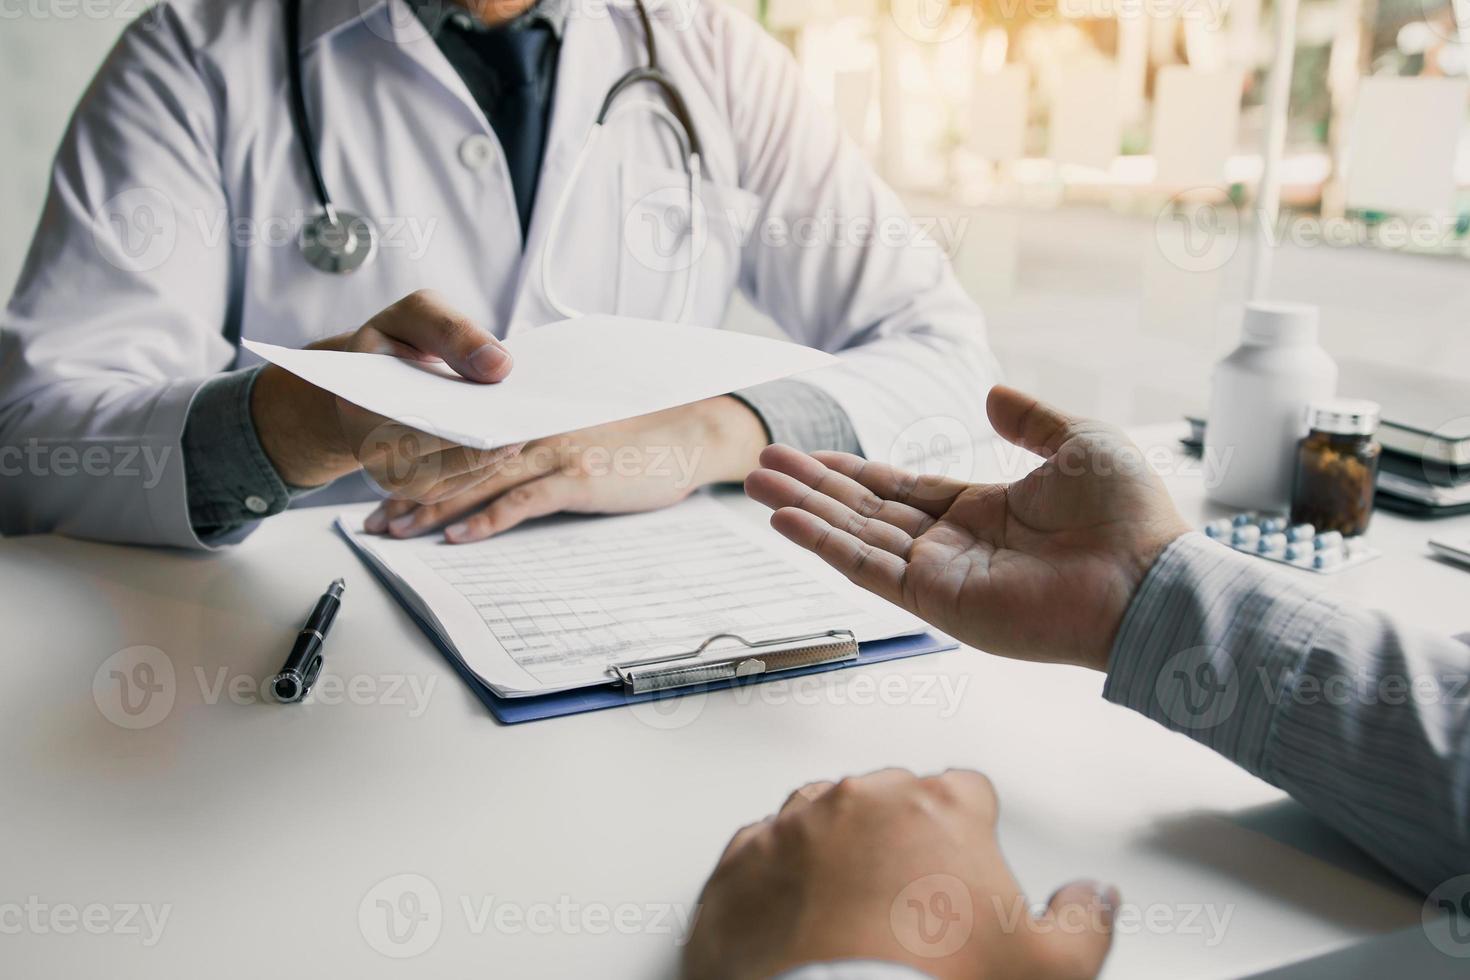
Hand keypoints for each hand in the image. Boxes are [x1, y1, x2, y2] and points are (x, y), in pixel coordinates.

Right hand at [250, 289, 520, 496]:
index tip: (504, 387)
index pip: (418, 416)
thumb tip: (500, 366)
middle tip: (531, 407)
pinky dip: (500, 453)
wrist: (380, 379)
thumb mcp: (416, 315)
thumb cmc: (397, 342)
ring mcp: (402, 478)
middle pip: (449, 448)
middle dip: (494, 427)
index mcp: (360, 404)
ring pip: (469, 467)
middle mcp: (374, 451)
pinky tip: (518, 430)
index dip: (464, 409)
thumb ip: (451, 329)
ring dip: (504, 442)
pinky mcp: (430, 490)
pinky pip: (475, 478)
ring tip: (530, 415)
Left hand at [363, 395, 767, 541]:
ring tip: (397, 532)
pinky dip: (487, 519)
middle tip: (373, 522)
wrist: (689, 432)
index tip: (384, 488)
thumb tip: (499, 461)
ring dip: (433, 509)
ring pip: (478, 481)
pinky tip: (458, 537)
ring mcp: (556, 451)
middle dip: (409, 494)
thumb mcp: (577, 428)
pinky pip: (522, 500)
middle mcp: (534, 429)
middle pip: (457, 463)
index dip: (418, 465)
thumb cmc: (637, 436)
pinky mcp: (579, 477)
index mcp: (529, 416)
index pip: (461, 440)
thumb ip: (537, 439)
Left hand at [684, 769, 1116, 979]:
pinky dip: (776, 881)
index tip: (967, 871)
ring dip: (834, 850)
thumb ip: (1082, 919)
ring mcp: (792, 828)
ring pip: (819, 818)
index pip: (967, 791)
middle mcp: (860, 800)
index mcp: (939, 806)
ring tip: (852, 915)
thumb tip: (1093, 898)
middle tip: (912, 908)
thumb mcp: (1050, 967)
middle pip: (889, 799)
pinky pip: (760, 855)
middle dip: (900, 838)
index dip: (972, 833)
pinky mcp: (738, 866)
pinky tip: (797, 923)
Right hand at [744, 385, 1190, 670]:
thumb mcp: (1080, 443)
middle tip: (759, 462)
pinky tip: (783, 519)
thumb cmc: (1128, 516)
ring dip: (803, 510)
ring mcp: (941, 576)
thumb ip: (1030, 421)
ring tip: (753, 483)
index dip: (852, 473)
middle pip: (864, 512)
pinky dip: (822, 544)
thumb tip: (991, 394)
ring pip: (854, 537)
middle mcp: (952, 546)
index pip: (899, 491)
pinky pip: (867, 569)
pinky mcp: (938, 602)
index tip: (809, 455)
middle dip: (811, 487)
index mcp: (982, 511)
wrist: (1149, 579)